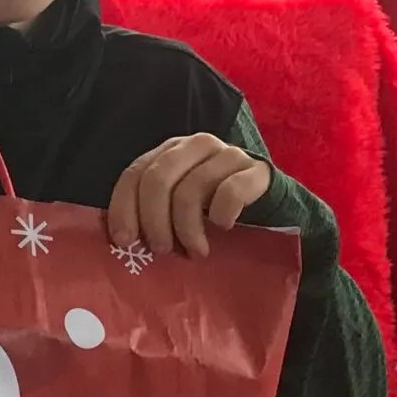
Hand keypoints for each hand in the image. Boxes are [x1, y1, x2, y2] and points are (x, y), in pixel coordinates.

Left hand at [109, 134, 271, 258]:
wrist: (272, 207)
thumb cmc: (215, 210)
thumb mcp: (178, 208)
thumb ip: (153, 211)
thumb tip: (123, 240)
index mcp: (169, 152)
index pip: (135, 173)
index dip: (124, 207)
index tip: (125, 240)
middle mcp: (195, 146)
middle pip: (159, 179)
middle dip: (154, 219)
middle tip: (161, 249)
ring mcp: (228, 154)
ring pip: (192, 188)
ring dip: (187, 227)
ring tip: (194, 251)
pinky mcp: (257, 171)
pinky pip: (230, 191)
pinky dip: (222, 213)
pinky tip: (223, 227)